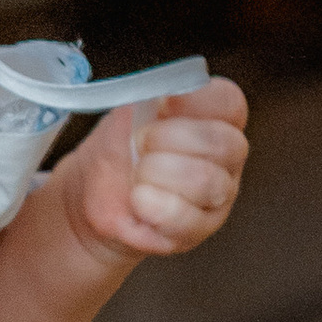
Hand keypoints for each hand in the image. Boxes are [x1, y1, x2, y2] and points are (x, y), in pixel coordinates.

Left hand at [58, 79, 248, 263]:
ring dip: (158, 172)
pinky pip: (187, 219)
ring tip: (136, 175)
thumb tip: (168, 92)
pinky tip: (139, 199)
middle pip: (223, 143)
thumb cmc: (120, 148)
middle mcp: (226, 157)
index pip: (228, 102)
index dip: (197, 100)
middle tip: (138, 142)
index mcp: (216, 118)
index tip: (161, 104)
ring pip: (207, 182)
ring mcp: (217, 196)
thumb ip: (152, 96)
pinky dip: (155, 206)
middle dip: (170, 138)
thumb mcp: (130, 111)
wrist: (93, 193)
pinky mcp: (197, 229)